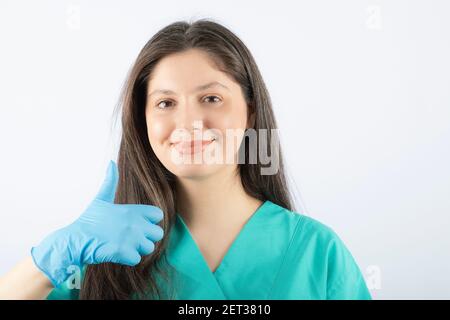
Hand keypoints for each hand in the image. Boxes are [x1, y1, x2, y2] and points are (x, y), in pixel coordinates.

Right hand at [30, 160, 163, 286]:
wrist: (75, 240)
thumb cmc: (88, 220)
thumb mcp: (101, 198)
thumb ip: (110, 181)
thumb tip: (111, 163)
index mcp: (132, 210)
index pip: (158, 215)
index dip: (150, 221)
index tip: (138, 224)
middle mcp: (134, 223)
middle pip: (158, 233)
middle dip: (147, 238)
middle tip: (132, 238)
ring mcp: (130, 238)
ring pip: (149, 248)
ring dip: (138, 249)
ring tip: (123, 245)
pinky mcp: (124, 252)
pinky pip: (137, 259)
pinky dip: (128, 259)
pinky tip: (117, 253)